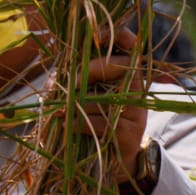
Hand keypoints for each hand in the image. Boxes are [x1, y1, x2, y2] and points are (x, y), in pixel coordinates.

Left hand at [75, 24, 148, 184]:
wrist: (115, 159)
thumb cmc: (97, 120)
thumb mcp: (89, 93)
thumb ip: (76, 78)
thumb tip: (57, 79)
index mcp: (129, 73)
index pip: (131, 44)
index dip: (117, 34)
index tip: (97, 37)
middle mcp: (138, 88)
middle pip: (121, 65)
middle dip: (92, 70)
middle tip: (72, 81)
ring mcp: (137, 110)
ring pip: (100, 97)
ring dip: (75, 107)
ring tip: (64, 114)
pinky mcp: (129, 132)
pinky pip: (94, 121)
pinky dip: (76, 124)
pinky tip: (69, 128)